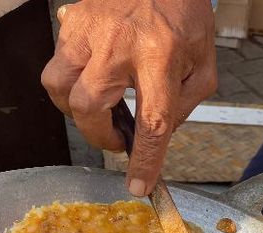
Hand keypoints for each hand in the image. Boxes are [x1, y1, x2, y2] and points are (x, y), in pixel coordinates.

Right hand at [41, 0, 216, 195]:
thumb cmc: (186, 16)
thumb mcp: (204, 65)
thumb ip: (184, 106)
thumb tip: (155, 138)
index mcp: (160, 56)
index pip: (150, 122)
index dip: (143, 160)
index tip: (138, 185)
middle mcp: (118, 43)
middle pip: (85, 106)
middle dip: (97, 135)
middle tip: (117, 138)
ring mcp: (88, 29)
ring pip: (57, 84)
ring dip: (74, 107)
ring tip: (100, 106)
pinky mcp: (72, 19)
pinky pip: (58, 60)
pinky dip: (72, 77)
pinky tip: (95, 73)